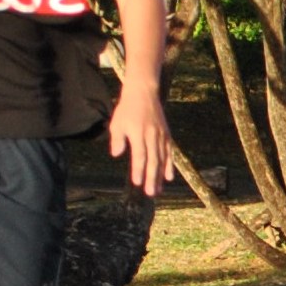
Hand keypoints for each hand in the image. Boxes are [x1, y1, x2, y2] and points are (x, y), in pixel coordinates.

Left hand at [109, 77, 175, 191]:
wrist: (144, 92)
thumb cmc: (127, 108)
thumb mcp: (117, 122)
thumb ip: (117, 139)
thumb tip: (117, 154)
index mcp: (138, 133)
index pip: (139, 155)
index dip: (138, 170)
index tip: (137, 182)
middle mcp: (151, 135)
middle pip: (153, 160)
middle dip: (151, 178)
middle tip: (150, 192)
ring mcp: (160, 135)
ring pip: (162, 159)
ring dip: (160, 176)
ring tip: (158, 190)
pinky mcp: (166, 135)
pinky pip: (169, 153)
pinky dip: (169, 165)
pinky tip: (168, 177)